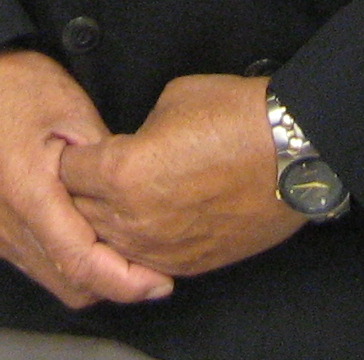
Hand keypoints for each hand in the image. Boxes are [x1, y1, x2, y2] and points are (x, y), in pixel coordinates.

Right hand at [0, 49, 172, 309]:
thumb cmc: (9, 82)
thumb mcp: (72, 110)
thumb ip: (104, 163)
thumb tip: (132, 199)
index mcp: (26, 192)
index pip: (81, 264)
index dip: (125, 282)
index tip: (159, 282)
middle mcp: (3, 224)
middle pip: (67, 286)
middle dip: (112, 285)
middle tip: (149, 267)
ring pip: (48, 279)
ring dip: (87, 275)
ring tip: (121, 251)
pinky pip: (29, 261)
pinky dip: (61, 260)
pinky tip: (83, 235)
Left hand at [58, 74, 303, 280]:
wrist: (295, 153)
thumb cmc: (239, 118)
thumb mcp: (172, 100)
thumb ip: (138, 131)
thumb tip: (134, 146)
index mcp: (122, 173)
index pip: (67, 171)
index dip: (71, 153)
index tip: (79, 147)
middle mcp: (134, 219)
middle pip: (79, 212)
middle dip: (79, 191)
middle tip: (90, 173)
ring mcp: (162, 247)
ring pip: (108, 243)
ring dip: (105, 221)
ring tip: (117, 198)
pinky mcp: (189, 263)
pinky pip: (144, 260)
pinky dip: (137, 242)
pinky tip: (145, 222)